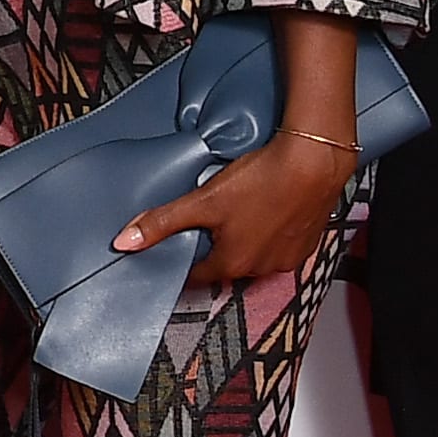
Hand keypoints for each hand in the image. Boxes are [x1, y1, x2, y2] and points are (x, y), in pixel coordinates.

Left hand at [117, 132, 349, 286]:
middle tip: (210, 221)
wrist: (314, 161)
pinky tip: (267, 211)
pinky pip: (280, 246)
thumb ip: (162, 222)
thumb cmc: (260, 180)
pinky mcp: (307, 244)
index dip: (184, 260)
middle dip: (216, 248)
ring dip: (245, 242)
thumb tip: (124, 243)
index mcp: (232, 264)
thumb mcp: (203, 201)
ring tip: (240, 212)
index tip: (178, 249)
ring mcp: (287, 259)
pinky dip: (271, 234)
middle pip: (227, 265)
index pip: (196, 275)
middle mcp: (261, 269)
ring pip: (255, 256)